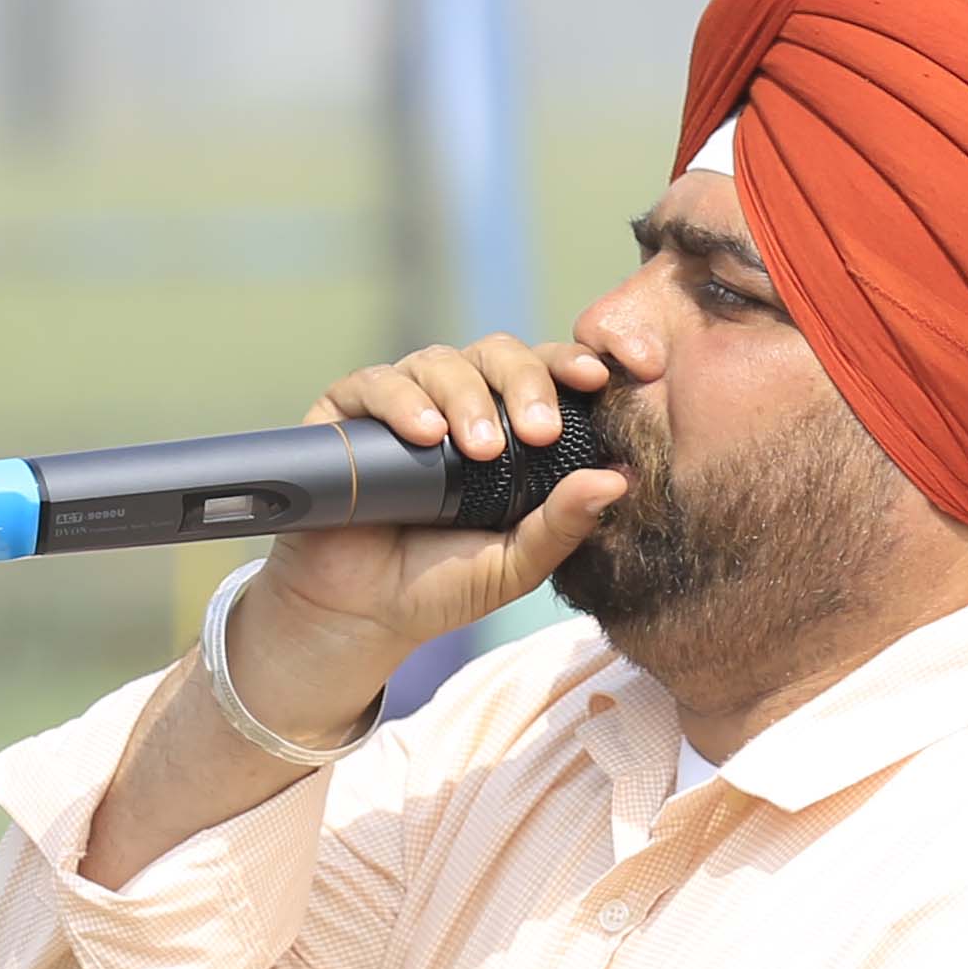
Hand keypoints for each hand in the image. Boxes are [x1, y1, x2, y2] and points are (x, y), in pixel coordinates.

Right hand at [223, 330, 636, 736]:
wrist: (362, 613)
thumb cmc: (443, 584)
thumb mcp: (515, 563)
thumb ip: (563, 524)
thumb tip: (619, 479)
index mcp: (508, 425)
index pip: (544, 374)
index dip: (570, 364)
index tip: (598, 379)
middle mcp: (457, 401)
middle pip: (498, 354)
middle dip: (525, 383)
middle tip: (540, 431)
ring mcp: (403, 401)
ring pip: (441, 362)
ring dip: (468, 398)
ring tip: (480, 449)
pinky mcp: (347, 412)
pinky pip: (376, 384)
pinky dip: (403, 401)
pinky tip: (425, 433)